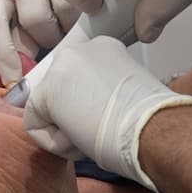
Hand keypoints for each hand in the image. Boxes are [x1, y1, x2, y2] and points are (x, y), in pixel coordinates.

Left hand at [21, 35, 191, 191]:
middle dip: (72, 118)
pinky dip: (57, 144)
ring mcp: (61, 68)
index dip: (86, 107)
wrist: (155, 128)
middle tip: (100, 128)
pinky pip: (36, 127)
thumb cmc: (151, 121)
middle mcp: (79, 50)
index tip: (108, 119)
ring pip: (46, 111)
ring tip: (95, 133)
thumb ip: (101, 94)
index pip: (77, 81)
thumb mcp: (125, 95)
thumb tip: (82, 113)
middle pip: (57, 93)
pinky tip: (82, 140)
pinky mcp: (47, 91)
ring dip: (66, 132)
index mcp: (104, 48)